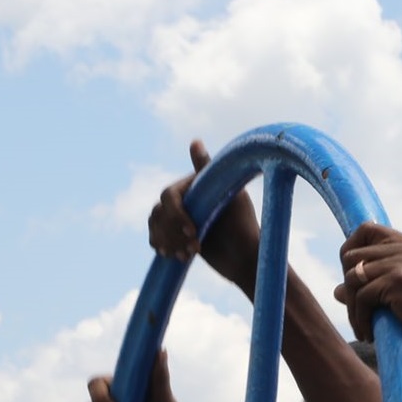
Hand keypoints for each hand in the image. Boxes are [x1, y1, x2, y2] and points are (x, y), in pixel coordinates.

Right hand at [149, 141, 261, 293]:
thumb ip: (208, 170)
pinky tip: (177, 257)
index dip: (176, 215)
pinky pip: (155, 237)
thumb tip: (194, 141)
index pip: (169, 196)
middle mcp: (185, 198)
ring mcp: (179, 218)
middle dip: (172, 232)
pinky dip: (162, 246)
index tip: (193, 232)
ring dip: (168, 241)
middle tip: (194, 249)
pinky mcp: (177, 236)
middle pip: (158, 212)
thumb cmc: (243, 227)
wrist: (246, 260)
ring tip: (187, 255)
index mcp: (195, 186)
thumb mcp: (229, 196)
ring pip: (155, 224)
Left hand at [335, 224, 401, 381]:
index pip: (368, 230)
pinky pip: (360, 296)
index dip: (350, 252)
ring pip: (353, 277)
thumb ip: (376, 286)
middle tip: (358, 313)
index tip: (351, 283)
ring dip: (352, 308)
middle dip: (348, 286)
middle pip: (353, 255)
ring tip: (363, 328)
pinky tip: (369, 335)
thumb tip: (337, 290)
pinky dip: (360, 319)